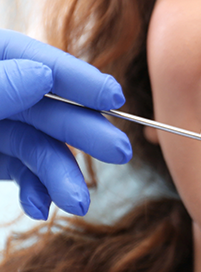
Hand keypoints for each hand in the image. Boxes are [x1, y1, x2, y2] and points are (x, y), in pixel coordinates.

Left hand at [0, 29, 131, 218]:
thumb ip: (0, 85)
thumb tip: (46, 75)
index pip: (43, 64)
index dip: (81, 81)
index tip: (115, 98)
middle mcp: (4, 91)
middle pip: (52, 108)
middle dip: (84, 132)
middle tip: (118, 152)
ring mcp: (0, 125)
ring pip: (41, 146)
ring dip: (62, 174)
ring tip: (77, 202)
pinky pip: (23, 171)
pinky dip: (35, 190)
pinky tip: (40, 206)